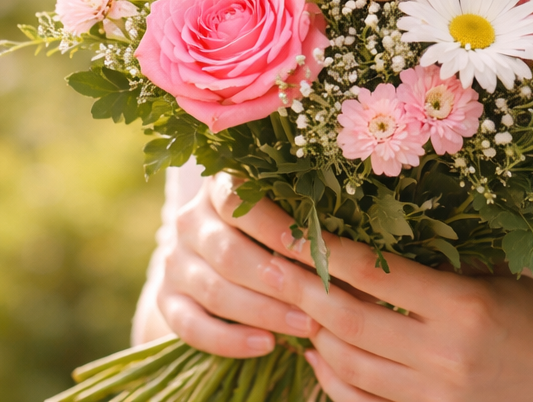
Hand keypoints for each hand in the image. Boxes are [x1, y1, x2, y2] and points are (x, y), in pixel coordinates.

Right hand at [152, 172, 321, 357]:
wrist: (219, 259)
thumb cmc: (271, 232)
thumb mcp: (286, 220)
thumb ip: (313, 233)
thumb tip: (366, 256)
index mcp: (218, 188)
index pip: (239, 200)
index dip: (276, 226)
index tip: (314, 248)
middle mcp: (189, 221)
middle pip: (228, 252)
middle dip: (277, 280)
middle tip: (318, 299)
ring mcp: (174, 261)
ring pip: (214, 290)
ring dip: (263, 311)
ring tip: (304, 326)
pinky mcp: (165, 299)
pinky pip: (191, 326)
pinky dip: (230, 340)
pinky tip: (266, 344)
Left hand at [225, 196, 532, 401]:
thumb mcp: (493, 275)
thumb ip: (435, 261)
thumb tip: (362, 226)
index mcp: (463, 306)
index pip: (372, 273)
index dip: (321, 248)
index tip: (283, 222)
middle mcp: (446, 355)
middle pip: (348, 321)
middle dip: (300, 291)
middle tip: (262, 262)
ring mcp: (437, 395)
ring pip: (348, 365)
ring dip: (311, 334)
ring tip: (286, 303)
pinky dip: (332, 379)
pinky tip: (317, 354)